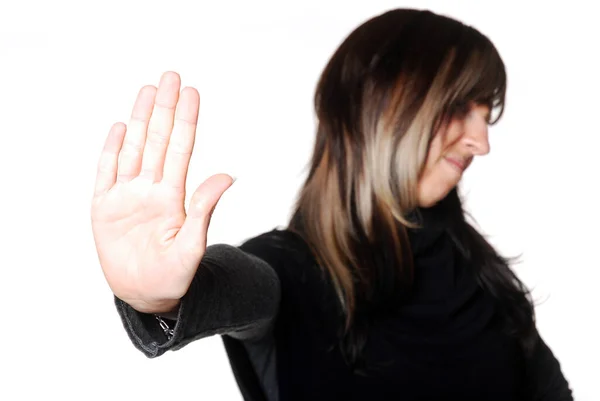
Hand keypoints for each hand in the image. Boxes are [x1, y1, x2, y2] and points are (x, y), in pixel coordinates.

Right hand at [91, 71, 233, 313]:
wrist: (144, 295)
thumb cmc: (172, 277)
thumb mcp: (191, 247)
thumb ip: (204, 211)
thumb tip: (227, 176)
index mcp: (173, 198)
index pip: (180, 150)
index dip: (185, 122)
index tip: (192, 93)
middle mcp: (151, 190)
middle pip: (157, 141)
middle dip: (164, 109)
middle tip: (171, 76)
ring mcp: (127, 196)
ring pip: (134, 149)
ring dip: (139, 120)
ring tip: (148, 90)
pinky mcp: (104, 207)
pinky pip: (106, 173)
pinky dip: (111, 150)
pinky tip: (120, 126)